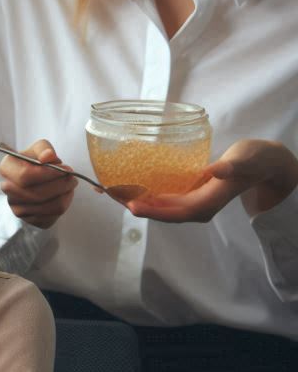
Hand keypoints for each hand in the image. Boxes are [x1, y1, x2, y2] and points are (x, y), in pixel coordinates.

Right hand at [0, 139, 77, 228]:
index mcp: (7, 168)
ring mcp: (16, 207)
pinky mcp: (27, 219)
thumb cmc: (37, 162)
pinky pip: (51, 217)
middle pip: (37, 194)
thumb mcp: (40, 149)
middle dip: (60, 186)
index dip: (48, 174)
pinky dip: (62, 205)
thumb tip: (48, 156)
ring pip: (47, 207)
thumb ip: (44, 148)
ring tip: (70, 186)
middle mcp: (8, 189)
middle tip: (72, 178)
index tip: (65, 169)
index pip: (25, 176)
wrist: (33, 180)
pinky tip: (63, 196)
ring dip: (65, 196)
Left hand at [125, 140, 297, 222]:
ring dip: (134, 200)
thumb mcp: (244, 159)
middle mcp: (195, 209)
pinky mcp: (186, 196)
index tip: (132, 205)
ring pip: (158, 206)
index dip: (154, 210)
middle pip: (160, 212)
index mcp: (207, 205)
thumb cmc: (253, 159)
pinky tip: (126, 186)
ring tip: (110, 190)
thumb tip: (216, 171)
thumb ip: (231, 166)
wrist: (261, 164)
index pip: (176, 212)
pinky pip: (161, 199)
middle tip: (110, 194)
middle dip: (135, 205)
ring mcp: (190, 204)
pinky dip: (143, 193)